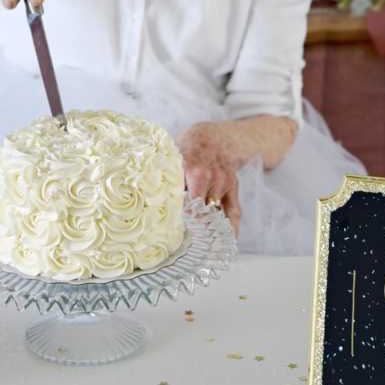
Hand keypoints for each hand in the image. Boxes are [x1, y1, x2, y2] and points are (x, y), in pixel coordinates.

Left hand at [177, 122, 241, 236]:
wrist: (212, 137)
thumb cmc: (187, 151)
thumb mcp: (174, 158)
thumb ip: (166, 178)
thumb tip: (149, 199)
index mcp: (192, 170)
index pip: (187, 201)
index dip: (180, 219)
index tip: (171, 235)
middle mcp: (210, 177)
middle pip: (202, 210)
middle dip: (193, 228)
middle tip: (184, 246)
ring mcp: (223, 182)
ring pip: (216, 212)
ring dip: (208, 229)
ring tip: (200, 247)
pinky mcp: (233, 186)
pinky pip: (234, 210)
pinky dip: (232, 228)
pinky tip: (228, 241)